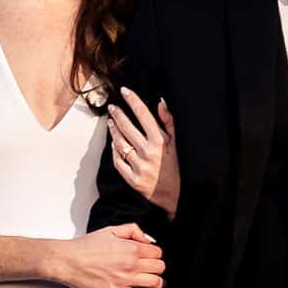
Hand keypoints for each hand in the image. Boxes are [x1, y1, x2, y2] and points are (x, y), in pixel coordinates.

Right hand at [55, 224, 164, 287]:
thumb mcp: (110, 230)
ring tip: (154, 282)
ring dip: (158, 282)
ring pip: (156, 282)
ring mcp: (126, 280)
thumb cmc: (85, 246)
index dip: (155, 254)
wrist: (68, 261)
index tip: (151, 257)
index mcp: (131, 248)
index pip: (157, 252)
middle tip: (152, 269)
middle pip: (160, 267)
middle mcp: (131, 264)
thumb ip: (133, 230)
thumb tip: (148, 240)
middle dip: (158, 267)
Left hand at [110, 88, 179, 217]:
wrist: (173, 197)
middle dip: (118, 114)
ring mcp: (139, 166)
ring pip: (120, 143)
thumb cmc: (174, 167)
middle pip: (127, 127)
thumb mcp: (176, 143)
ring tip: (111, 122)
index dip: (133, 100)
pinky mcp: (131, 179)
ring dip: (114, 130)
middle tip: (112, 107)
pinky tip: (113, 142)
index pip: (144, 115)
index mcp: (160, 141)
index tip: (125, 91)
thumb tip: (160, 102)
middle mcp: (148, 153)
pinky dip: (114, 150)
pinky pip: (117, 160)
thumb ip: (169, 122)